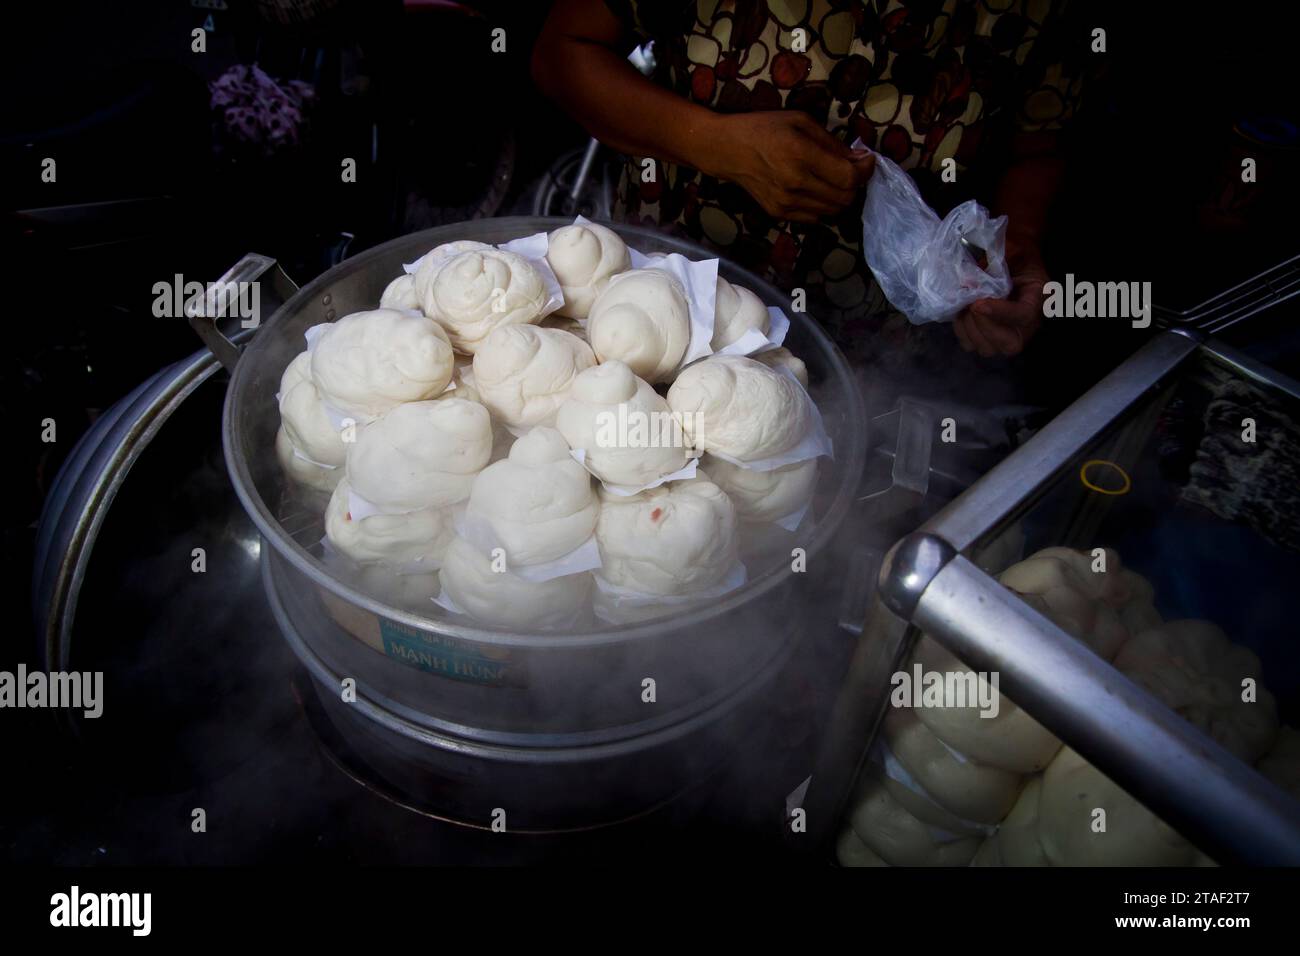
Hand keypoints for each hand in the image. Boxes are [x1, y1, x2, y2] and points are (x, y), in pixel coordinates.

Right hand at [704, 111, 873, 222]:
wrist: (726, 149)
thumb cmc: (763, 128)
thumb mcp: (800, 120)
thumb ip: (831, 142)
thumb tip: (859, 158)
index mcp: (800, 155)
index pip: (848, 177)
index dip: (865, 170)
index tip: (868, 159)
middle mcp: (794, 184)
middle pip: (845, 198)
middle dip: (856, 183)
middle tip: (853, 168)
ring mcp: (786, 203)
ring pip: (832, 211)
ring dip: (841, 195)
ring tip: (835, 177)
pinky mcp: (779, 213)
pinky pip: (815, 217)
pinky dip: (823, 204)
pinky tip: (816, 188)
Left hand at [953, 241, 1047, 356]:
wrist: (1012, 258)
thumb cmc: (1015, 252)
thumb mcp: (1012, 248)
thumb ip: (995, 262)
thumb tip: (968, 281)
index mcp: (1040, 298)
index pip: (1024, 316)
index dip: (1000, 313)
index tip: (978, 304)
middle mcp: (1028, 324)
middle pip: (1010, 344)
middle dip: (985, 326)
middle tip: (971, 305)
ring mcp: (1008, 334)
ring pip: (988, 348)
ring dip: (970, 328)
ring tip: (965, 305)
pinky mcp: (989, 337)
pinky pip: (971, 345)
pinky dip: (961, 330)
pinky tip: (961, 312)